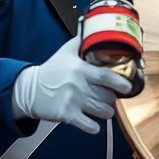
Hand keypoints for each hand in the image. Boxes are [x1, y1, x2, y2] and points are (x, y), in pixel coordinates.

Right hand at [11, 36, 131, 134]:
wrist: (30, 89)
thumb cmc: (50, 71)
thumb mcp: (64, 53)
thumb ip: (79, 43)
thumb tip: (91, 32)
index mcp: (80, 69)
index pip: (106, 75)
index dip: (120, 82)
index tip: (128, 87)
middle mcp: (79, 85)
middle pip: (107, 96)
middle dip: (112, 99)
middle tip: (110, 98)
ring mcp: (74, 101)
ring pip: (102, 111)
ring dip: (106, 112)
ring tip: (103, 109)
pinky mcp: (67, 115)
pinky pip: (89, 125)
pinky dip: (94, 127)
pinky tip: (94, 124)